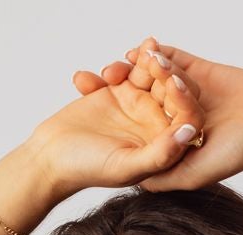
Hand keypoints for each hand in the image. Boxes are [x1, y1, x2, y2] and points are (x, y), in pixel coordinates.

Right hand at [31, 60, 209, 199]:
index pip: (188, 115)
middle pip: (173, 89)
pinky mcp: (119, 90)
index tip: (171, 81)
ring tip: (122, 66)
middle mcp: (157, 124)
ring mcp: (139, 105)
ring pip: (152, 74)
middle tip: (148, 57)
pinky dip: (120, 65)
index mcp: (166, 145)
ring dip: (142, 61)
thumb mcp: (126, 166)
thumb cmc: (89, 169)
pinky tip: (105, 74)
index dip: (184, 96)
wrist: (52, 156)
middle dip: (164, 70)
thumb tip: (190, 133)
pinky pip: (128, 68)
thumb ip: (161, 154)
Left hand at [71, 38, 242, 191]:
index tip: (84, 109)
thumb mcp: (187, 176)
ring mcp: (186, 91)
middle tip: (89, 79)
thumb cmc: (232, 156)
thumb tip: (129, 180)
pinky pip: (173, 58)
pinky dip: (156, 52)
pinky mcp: (199, 70)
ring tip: (113, 66)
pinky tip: (140, 49)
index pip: (130, 124)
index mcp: (167, 138)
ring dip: (131, 69)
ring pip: (150, 77)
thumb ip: (158, 176)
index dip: (107, 115)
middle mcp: (173, 114)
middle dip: (112, 87)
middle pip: (135, 97)